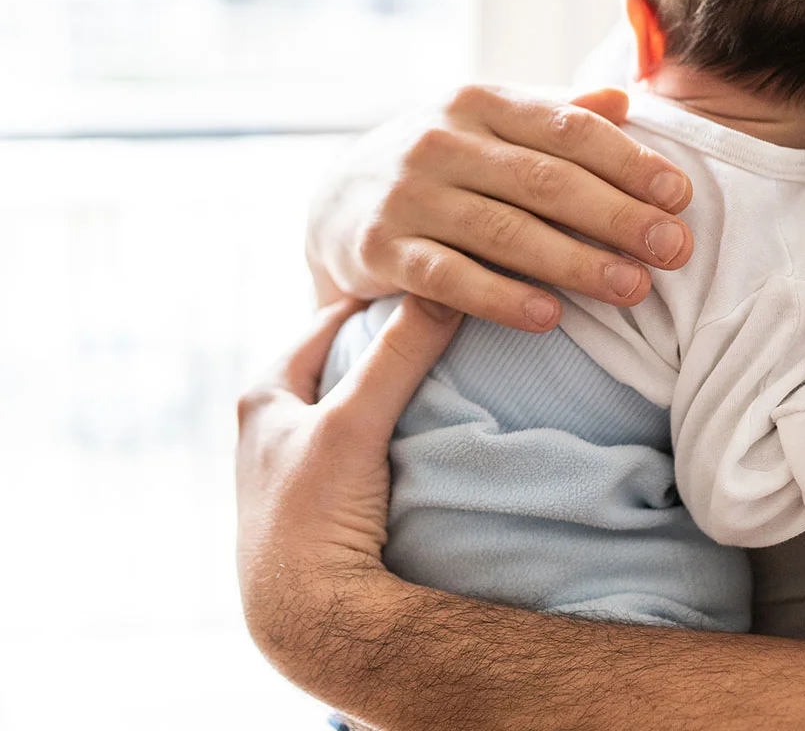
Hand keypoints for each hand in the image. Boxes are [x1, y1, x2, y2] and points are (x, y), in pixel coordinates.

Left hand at [236, 296, 461, 681]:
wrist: (309, 620)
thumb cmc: (313, 515)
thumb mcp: (354, 423)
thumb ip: (398, 356)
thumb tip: (444, 291)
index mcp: (263, 395)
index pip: (329, 320)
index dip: (378, 299)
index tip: (430, 282)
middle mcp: (272, 425)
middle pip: (342, 359)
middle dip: (388, 341)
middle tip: (444, 322)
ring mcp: (297, 464)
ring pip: (354, 403)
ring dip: (391, 387)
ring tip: (442, 370)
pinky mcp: (321, 499)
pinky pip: (364, 442)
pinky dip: (391, 427)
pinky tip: (423, 430)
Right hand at [306, 86, 694, 331]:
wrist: (337, 202)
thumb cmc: (443, 166)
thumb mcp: (490, 127)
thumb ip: (555, 115)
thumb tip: (624, 98)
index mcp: (481, 103)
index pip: (568, 129)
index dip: (629, 162)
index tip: (680, 195)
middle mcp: (441, 140)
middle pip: (545, 180)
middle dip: (618, 215)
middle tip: (675, 249)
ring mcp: (408, 194)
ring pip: (503, 231)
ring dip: (574, 262)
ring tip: (633, 289)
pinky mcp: (379, 249)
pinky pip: (448, 277)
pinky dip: (500, 298)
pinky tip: (550, 317)